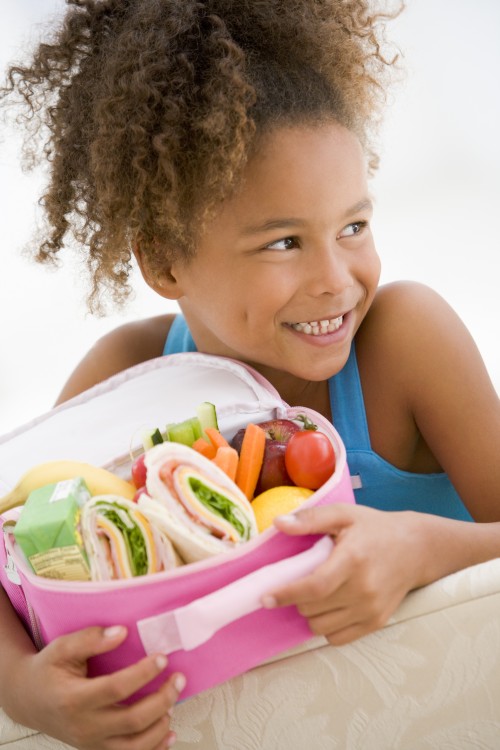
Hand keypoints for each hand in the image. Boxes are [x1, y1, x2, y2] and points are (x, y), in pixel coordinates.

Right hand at [7, 625, 183, 749]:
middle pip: (132, 721)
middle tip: (179, 679)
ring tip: (174, 701)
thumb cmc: (48, 671)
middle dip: (162, 700)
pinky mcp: (97, 749)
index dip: (143, 674)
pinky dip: (153, 748)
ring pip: (134, 746)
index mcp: (74, 699)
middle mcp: (84, 726)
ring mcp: (91, 742)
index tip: (162, 658)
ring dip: (160, 725)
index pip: (116, 689)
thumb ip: (91, 638)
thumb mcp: (62, 648)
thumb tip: (122, 632)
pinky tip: (168, 732)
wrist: (29, 700)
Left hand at [262, 504, 420, 645]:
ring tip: (315, 593)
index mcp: (353, 559)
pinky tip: (329, 607)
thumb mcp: (344, 514)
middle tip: (299, 581)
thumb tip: (279, 523)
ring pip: (322, 627)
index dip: (287, 594)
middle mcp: (363, 589)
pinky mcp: (377, 622)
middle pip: (313, 609)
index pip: (315, 587)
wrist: (416, 548)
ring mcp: (371, 609)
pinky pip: (338, 638)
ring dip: (310, 613)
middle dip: (296, 598)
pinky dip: (326, 626)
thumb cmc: (375, 528)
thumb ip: (310, 518)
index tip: (266, 597)